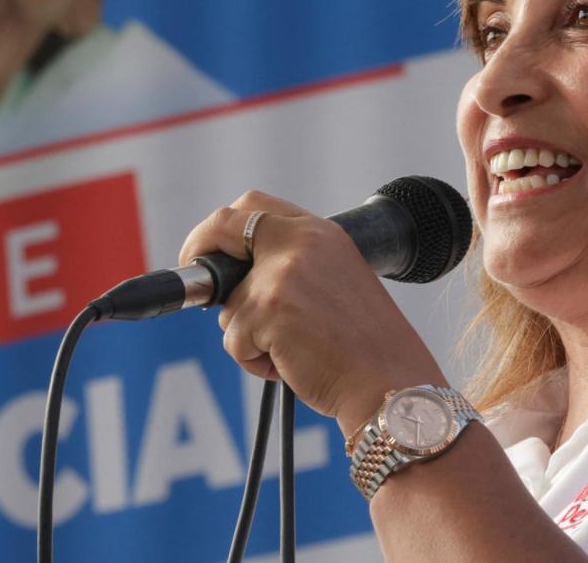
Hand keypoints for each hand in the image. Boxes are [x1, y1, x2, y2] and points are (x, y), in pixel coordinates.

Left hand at [179, 190, 447, 434]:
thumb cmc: (367, 349)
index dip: (222, 226)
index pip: (256, 205)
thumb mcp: (337, 285)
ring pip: (229, 303)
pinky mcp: (267, 310)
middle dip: (199, 248)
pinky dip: (255, 362)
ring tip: (292, 353)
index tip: (211, 247)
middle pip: (224, 225)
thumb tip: (235, 280)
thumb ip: (293, 268)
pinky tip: (292, 366)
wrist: (391, 383)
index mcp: (322, 233)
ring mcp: (281, 274)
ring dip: (248, 335)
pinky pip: (234, 339)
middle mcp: (302, 242)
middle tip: (196, 278)